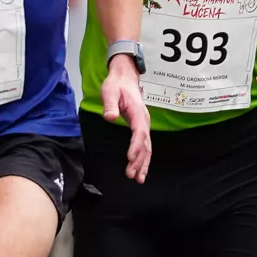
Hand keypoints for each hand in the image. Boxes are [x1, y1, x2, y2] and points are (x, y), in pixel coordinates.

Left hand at [99, 55, 151, 182]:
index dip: (136, 146)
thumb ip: (110, 105)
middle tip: (132, 175)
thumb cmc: (116, 85)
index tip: (130, 158)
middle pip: (146, 144)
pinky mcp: (141, 127)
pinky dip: (143, 158)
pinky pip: (145, 146)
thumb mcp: (110, 91)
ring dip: (143, 163)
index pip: (139, 132)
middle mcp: (144, 120)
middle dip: (139, 161)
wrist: (125, 77)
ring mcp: (144, 125)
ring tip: (138, 179)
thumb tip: (110, 117)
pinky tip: (139, 169)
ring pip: (147, 147)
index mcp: (137, 112)